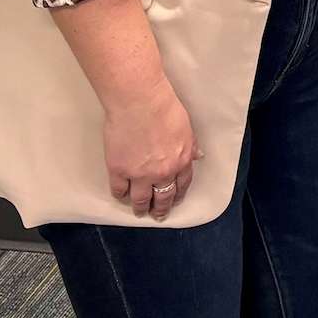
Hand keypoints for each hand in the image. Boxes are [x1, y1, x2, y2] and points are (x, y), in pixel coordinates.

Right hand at [102, 78, 199, 219]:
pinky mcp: (119, 170)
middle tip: (157, 215)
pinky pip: (119, 190)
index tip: (173, 201)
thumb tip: (198, 156)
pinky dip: (120, 195)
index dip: (177, 196)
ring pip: (140, 200)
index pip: (181, 186)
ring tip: (139, 212)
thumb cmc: (164, 107)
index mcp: (181, 161)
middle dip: (160, 209)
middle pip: (162, 197)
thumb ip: (191, 145)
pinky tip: (121, 195)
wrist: (139, 101)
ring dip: (140, 208)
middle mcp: (163, 173)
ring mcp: (139, 174)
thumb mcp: (186, 127)